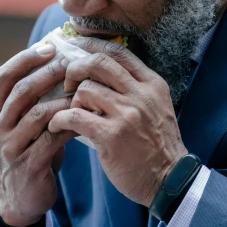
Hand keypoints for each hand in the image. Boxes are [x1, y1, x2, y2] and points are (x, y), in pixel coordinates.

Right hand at [0, 43, 75, 226]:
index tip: (49, 46)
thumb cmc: (30, 153)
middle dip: (48, 73)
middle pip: (21, 91)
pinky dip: (70, 125)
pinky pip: (51, 139)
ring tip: (84, 89)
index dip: (25, 58)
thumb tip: (61, 63)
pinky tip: (86, 118)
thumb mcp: (25, 126)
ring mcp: (10, 148)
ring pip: (37, 114)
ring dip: (63, 100)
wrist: (20, 202)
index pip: (4, 77)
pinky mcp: (27, 166)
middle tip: (72, 62)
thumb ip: (35, 102)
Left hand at [48, 38, 186, 207]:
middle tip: (67, 83)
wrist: (170, 180)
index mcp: (152, 84)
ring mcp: (127, 114)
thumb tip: (97, 70)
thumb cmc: (156, 145)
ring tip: (72, 114)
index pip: (118, 52)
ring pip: (84, 89)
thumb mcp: (155, 107)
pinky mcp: (111, 136)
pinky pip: (74, 116)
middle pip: (98, 62)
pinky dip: (59, 120)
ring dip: (71, 101)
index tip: (72, 47)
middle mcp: (141, 94)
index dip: (90, 46)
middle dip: (75, 68)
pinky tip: (57, 127)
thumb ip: (133, 88)